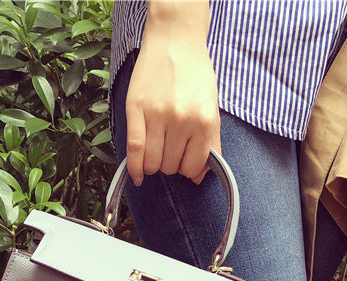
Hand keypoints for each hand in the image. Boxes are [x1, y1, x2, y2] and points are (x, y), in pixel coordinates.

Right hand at [125, 0, 220, 185]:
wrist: (175, 38)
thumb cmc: (195, 74)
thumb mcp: (212, 107)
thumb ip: (211, 142)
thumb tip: (200, 177)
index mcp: (204, 121)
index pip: (193, 167)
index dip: (188, 169)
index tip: (184, 161)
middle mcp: (182, 120)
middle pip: (171, 166)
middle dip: (171, 163)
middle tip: (170, 147)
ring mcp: (157, 115)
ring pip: (153, 163)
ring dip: (154, 163)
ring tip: (157, 149)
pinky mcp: (136, 109)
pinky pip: (134, 149)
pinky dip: (135, 168)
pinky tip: (138, 176)